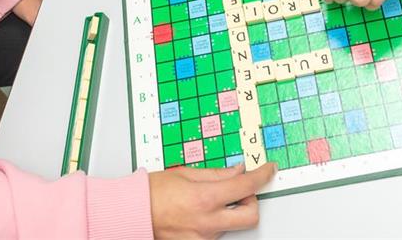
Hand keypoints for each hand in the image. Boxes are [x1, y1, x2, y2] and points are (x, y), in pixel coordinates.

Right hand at [149, 163, 275, 239]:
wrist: (133, 214)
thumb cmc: (152, 193)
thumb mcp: (185, 174)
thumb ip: (216, 174)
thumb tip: (238, 171)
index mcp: (205, 199)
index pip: (246, 186)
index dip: (262, 176)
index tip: (269, 170)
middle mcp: (208, 222)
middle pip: (251, 216)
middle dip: (252, 201)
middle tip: (241, 191)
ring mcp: (204, 238)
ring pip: (233, 225)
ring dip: (230, 211)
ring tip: (209, 200)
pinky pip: (217, 233)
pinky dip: (216, 222)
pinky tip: (201, 213)